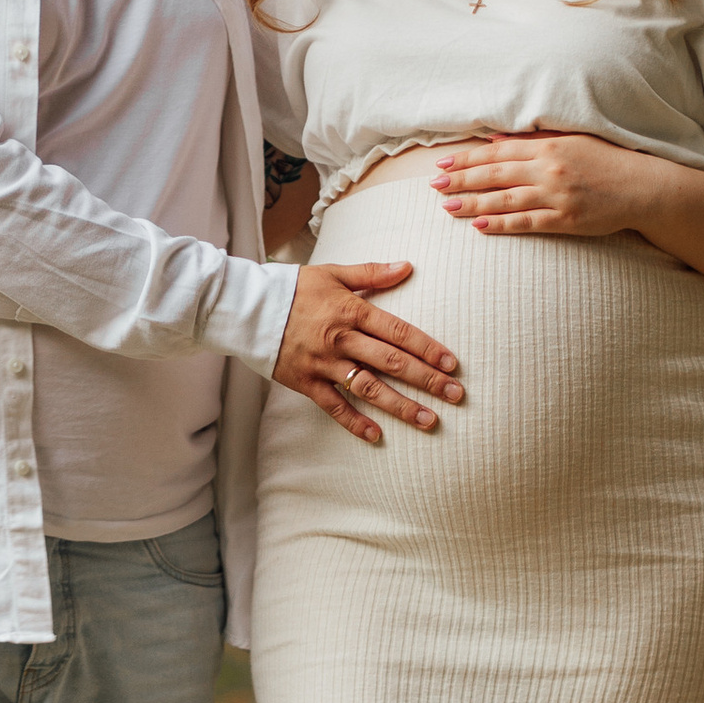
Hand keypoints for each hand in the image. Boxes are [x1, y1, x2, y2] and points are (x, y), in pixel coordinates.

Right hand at [273, 259, 463, 441]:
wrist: (247, 308)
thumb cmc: (293, 288)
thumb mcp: (333, 273)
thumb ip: (372, 273)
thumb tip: (407, 267)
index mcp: (351, 311)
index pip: (399, 332)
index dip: (428, 348)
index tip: (452, 364)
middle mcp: (341, 340)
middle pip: (392, 363)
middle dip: (427, 380)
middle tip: (456, 395)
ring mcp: (323, 364)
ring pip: (369, 388)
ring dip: (401, 406)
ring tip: (429, 420)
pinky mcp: (306, 383)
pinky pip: (333, 407)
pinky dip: (354, 422)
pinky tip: (376, 436)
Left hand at [432, 129, 653, 238]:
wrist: (642, 187)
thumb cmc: (607, 161)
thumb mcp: (571, 140)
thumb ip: (533, 140)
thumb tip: (496, 141)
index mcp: (548, 146)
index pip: (498, 152)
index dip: (468, 159)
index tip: (443, 164)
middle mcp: (549, 169)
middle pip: (495, 174)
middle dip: (461, 180)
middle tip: (434, 186)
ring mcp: (557, 195)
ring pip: (505, 199)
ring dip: (473, 203)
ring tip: (447, 208)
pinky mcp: (566, 220)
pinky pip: (527, 223)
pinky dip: (502, 224)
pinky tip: (479, 226)